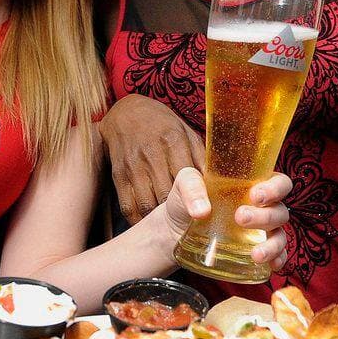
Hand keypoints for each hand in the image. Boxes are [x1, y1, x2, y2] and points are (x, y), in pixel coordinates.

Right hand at [99, 94, 204, 223]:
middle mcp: (152, 154)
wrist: (125, 114)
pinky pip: (128, 206)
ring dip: (158, 220)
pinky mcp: (118, 175)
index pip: (187, 175)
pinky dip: (139, 220)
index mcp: (174, 141)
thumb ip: (201, 158)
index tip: (201, 214)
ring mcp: (133, 166)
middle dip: (178, 213)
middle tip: (187, 222)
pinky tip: (149, 223)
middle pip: (166, 195)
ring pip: (147, 204)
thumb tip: (218, 185)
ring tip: (169, 225)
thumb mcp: (186, 133)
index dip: (195, 197)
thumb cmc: (163, 126)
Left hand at [162, 168, 292, 271]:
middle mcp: (261, 207)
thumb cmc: (186, 199)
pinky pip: (275, 255)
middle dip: (264, 216)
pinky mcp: (254, 249)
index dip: (275, 188)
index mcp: (252, 184)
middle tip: (240, 218)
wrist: (174, 228)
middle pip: (279, 210)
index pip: (278, 182)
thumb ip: (192, 188)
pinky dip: (277, 260)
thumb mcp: (184, 183)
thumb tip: (201, 211)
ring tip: (255, 253)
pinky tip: (271, 266)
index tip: (256, 195)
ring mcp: (259, 230)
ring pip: (279, 235)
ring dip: (273, 244)